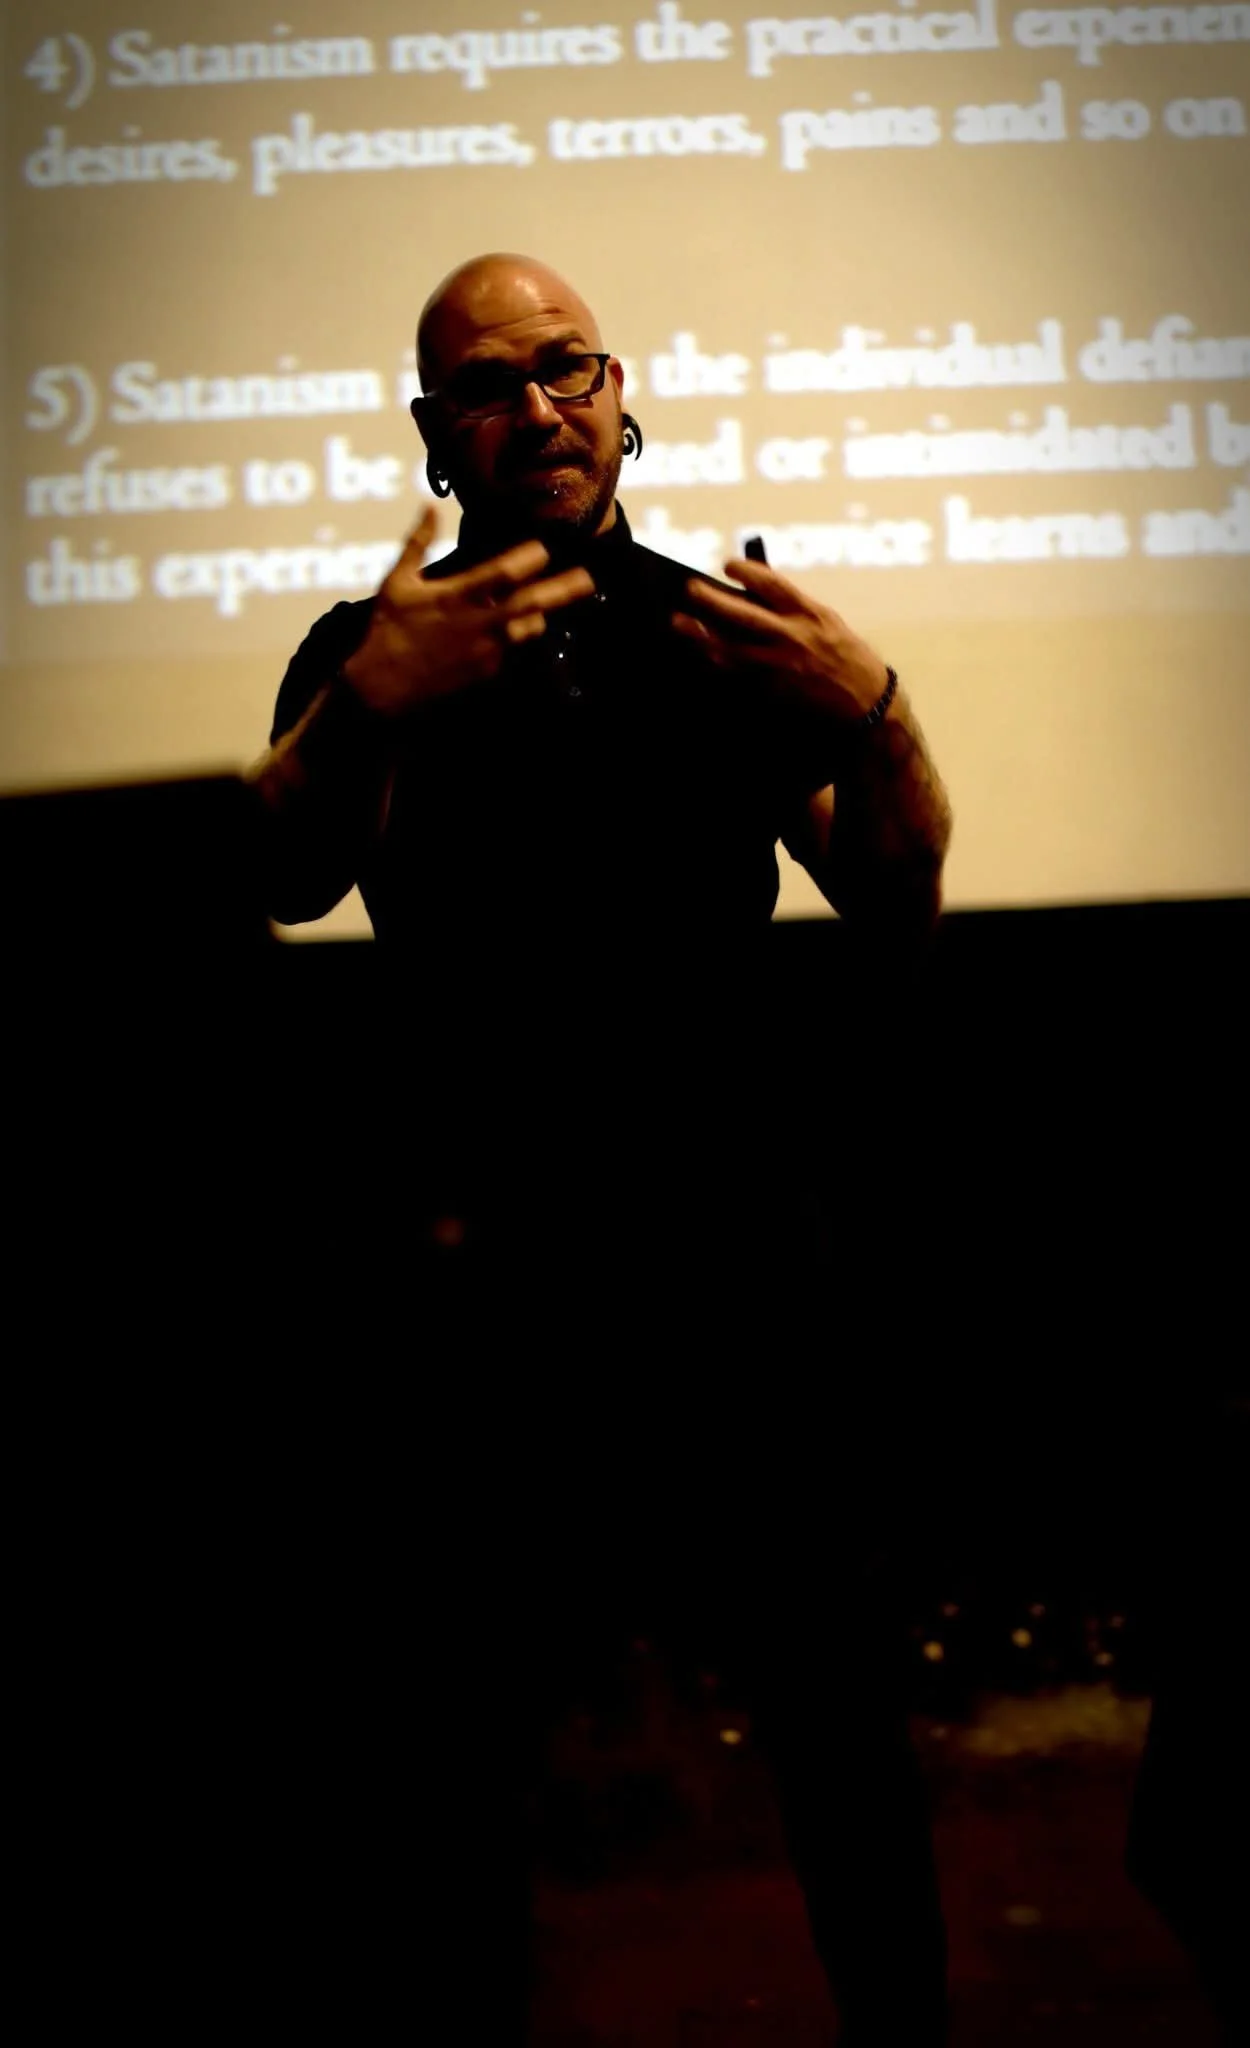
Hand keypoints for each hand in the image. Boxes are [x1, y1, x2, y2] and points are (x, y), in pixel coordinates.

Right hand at [341, 505, 594, 717]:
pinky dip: (522, 641)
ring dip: (542, 616)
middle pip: (532, 602)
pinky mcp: (488, 674)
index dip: (529, 558)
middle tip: (589, 579)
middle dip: (563, 589)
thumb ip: (417, 542)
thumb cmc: (388, 630)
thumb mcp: (397, 581)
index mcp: (458, 596)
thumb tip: (430, 506)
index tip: (542, 549)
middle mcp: (479, 622)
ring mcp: (487, 651)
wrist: (383, 688)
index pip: (504, 571)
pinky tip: (524, 633)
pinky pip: (516, 654)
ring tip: (552, 607)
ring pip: (530, 630)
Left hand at [672, 556, 889, 724]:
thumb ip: (793, 606)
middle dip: (713, 601)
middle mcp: (795, 636)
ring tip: (679, 623)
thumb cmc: (846, 655)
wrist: (867, 700)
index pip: (774, 586)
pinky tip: (702, 652)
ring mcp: (782, 665)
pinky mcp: (775, 689)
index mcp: (810, 613)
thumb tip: (754, 591)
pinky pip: (739, 674)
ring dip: (703, 635)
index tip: (727, 565)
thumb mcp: (826, 621)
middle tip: (690, 589)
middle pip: (745, 615)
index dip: (748, 572)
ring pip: (734, 648)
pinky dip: (719, 662)